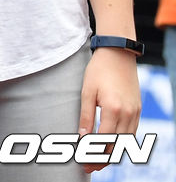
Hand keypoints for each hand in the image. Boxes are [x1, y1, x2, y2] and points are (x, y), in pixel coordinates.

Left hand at [78, 48, 141, 173]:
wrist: (118, 54)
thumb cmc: (99, 70)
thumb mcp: (87, 91)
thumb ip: (85, 116)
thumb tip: (82, 138)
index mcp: (113, 110)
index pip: (103, 141)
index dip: (92, 154)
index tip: (83, 162)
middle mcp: (127, 114)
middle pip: (116, 146)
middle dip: (103, 160)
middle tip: (89, 167)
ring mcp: (135, 113)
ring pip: (126, 142)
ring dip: (113, 153)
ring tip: (98, 160)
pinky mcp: (138, 110)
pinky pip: (131, 133)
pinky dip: (122, 142)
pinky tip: (111, 145)